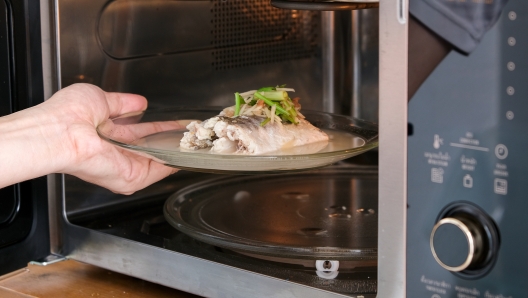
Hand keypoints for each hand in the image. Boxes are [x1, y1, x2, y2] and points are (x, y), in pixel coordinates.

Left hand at [0, 83, 180, 193]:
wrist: (60, 133)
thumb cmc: (67, 115)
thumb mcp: (99, 99)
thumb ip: (121, 103)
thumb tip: (138, 102)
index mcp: (106, 133)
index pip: (139, 131)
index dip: (158, 126)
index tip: (175, 122)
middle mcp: (115, 152)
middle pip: (151, 147)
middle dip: (171, 139)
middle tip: (191, 131)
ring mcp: (123, 166)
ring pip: (157, 161)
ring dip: (176, 150)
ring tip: (194, 140)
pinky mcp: (130, 177)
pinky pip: (157, 172)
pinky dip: (173, 162)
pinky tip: (186, 151)